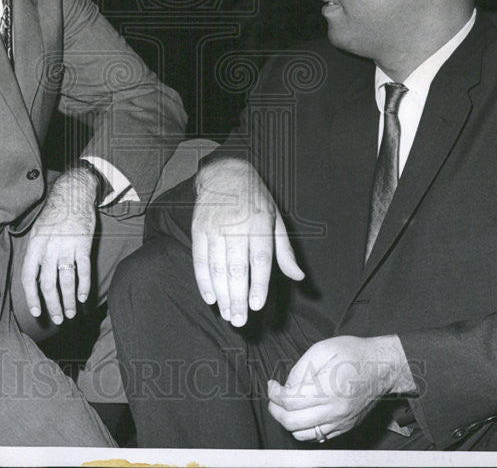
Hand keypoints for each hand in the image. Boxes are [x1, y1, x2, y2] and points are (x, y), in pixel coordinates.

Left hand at [19, 167, 97, 324]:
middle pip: (48, 284)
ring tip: (71, 313)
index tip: (37, 311)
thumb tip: (34, 279)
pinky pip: (83, 270)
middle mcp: (49, 247)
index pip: (29, 277)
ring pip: (66, 280)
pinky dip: (84, 285)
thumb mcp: (37, 230)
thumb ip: (35, 253)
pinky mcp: (84, 244)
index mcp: (35, 245)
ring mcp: (67, 246)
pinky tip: (83, 297)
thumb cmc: (54, 214)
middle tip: (58, 319)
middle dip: (53, 305)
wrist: (73, 193)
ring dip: (68, 300)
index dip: (32, 297)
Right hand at [191, 158, 304, 326]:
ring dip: (221, 295)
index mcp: (258, 223)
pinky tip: (210, 298)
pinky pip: (199, 260)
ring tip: (228, 314)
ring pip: (216, 267)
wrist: (225, 174)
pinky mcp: (198, 230)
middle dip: (237, 297)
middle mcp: (235, 226)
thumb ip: (284, 251)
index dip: (257, 283)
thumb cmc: (255, 200)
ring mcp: (214, 228)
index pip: (259, 259)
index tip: (257, 305)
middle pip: (235, 268)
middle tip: (240, 321)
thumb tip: (298, 277)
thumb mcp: (276, 219)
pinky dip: (203, 281)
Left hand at [267, 335, 414, 441]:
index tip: (272, 385)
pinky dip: (304, 428)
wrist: (382, 367)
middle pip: (292, 422)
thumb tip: (287, 386)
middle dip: (275, 410)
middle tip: (274, 397)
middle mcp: (335, 410)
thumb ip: (300, 369)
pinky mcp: (345, 427)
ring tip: (287, 406)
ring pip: (302, 435)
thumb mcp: (323, 349)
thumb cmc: (354, 354)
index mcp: (328, 389)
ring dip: (288, 422)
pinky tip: (304, 412)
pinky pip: (318, 437)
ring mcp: (340, 422)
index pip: (290, 401)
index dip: (274, 393)